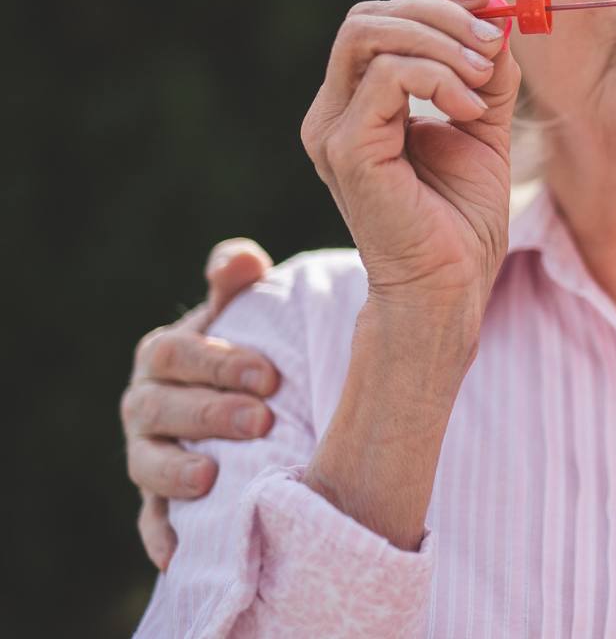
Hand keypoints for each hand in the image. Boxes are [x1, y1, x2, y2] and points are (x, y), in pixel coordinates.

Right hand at [123, 238, 279, 568]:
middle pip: (161, 408)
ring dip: (176, 471)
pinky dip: (162, 537)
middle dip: (210, 413)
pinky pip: (153, 522)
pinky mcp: (161, 501)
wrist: (259, 406)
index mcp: (165, 356)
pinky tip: (180, 553)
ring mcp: (150, 454)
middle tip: (262, 419)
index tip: (270, 375)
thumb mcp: (248, 313)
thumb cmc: (253, 351)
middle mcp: (147, 405)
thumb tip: (241, 260)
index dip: (218, 363)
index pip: (176, 354)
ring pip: (147, 465)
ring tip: (212, 477)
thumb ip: (238, 282)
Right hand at [300, 0, 520, 326]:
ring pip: (371, 35)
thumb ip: (486, 76)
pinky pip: (387, 78)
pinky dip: (438, 79)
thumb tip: (501, 22)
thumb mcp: (483, 130)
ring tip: (484, 80)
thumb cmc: (461, 220)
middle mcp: (334, 111)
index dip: (435, 0)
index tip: (490, 3)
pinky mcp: (345, 149)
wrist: (449, 287)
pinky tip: (468, 112)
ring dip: (442, 42)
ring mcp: (332, 129)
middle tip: (494, 40)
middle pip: (368, 17)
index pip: (381, 18)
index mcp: (359, 102)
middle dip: (440, 13)